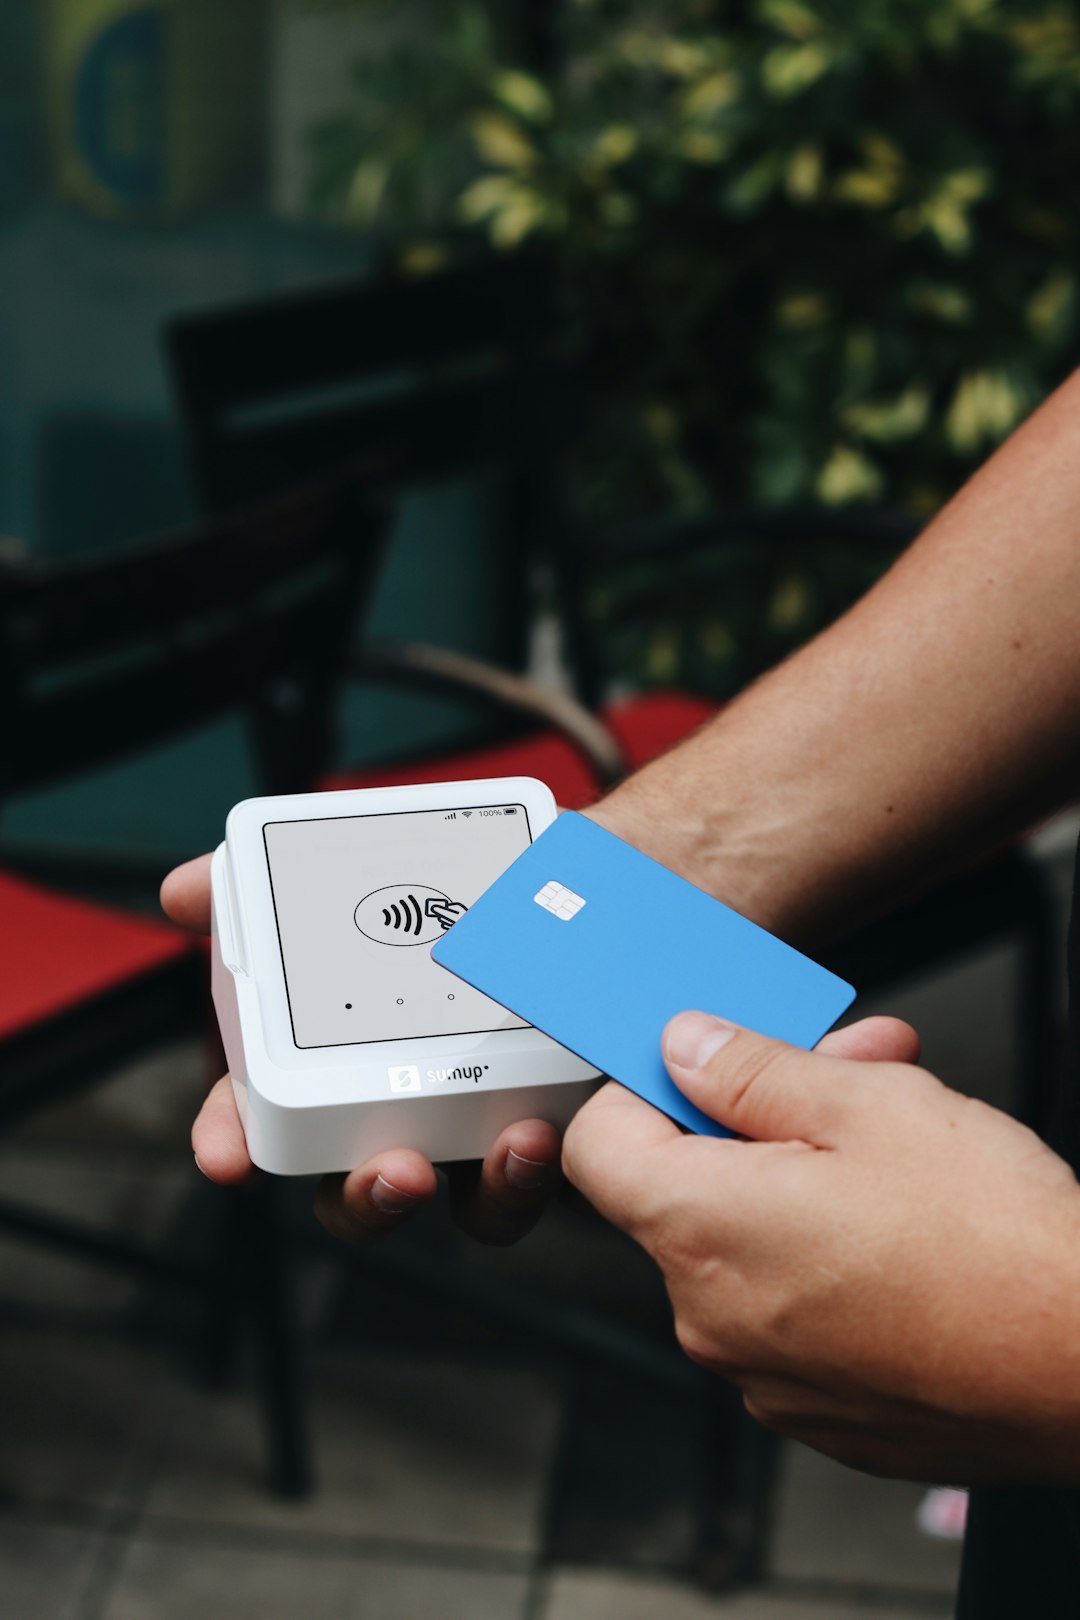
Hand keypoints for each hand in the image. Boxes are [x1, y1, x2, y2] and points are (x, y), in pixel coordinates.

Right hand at [161, 854, 561, 1245]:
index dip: (233, 1139)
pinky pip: (547, 1177)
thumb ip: (272, 882)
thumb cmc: (457, 888)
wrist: (580, 875)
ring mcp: (489, 1126)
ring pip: (472, 1207)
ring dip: (486, 1193)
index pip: (265, 1116)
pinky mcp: (567, 1124)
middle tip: (395, 1170)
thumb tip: (182, 891)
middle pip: (364, 1192)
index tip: (226, 1156)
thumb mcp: (368, 871)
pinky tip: (549, 1121)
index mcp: (341, 1060)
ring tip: (514, 1143)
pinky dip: (542, 1168)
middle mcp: (411, 1109)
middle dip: (366, 1200)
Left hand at [562, 1011, 1079, 1485]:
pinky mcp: (822, 1411)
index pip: (599, 1146)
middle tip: (846, 1075)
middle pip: (684, 1192)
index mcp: (698, 1231)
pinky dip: (826, 1260)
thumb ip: (750, 1070)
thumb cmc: (995, 1244)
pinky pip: (791, 1312)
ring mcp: (764, 1376)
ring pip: (746, 1248)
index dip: (644, 1090)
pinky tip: (906, 1228)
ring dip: (800, 1184)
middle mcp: (710, 1317)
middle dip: (756, 1122)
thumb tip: (685, 1047)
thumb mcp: (867, 1105)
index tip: (705, 1064)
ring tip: (897, 1143)